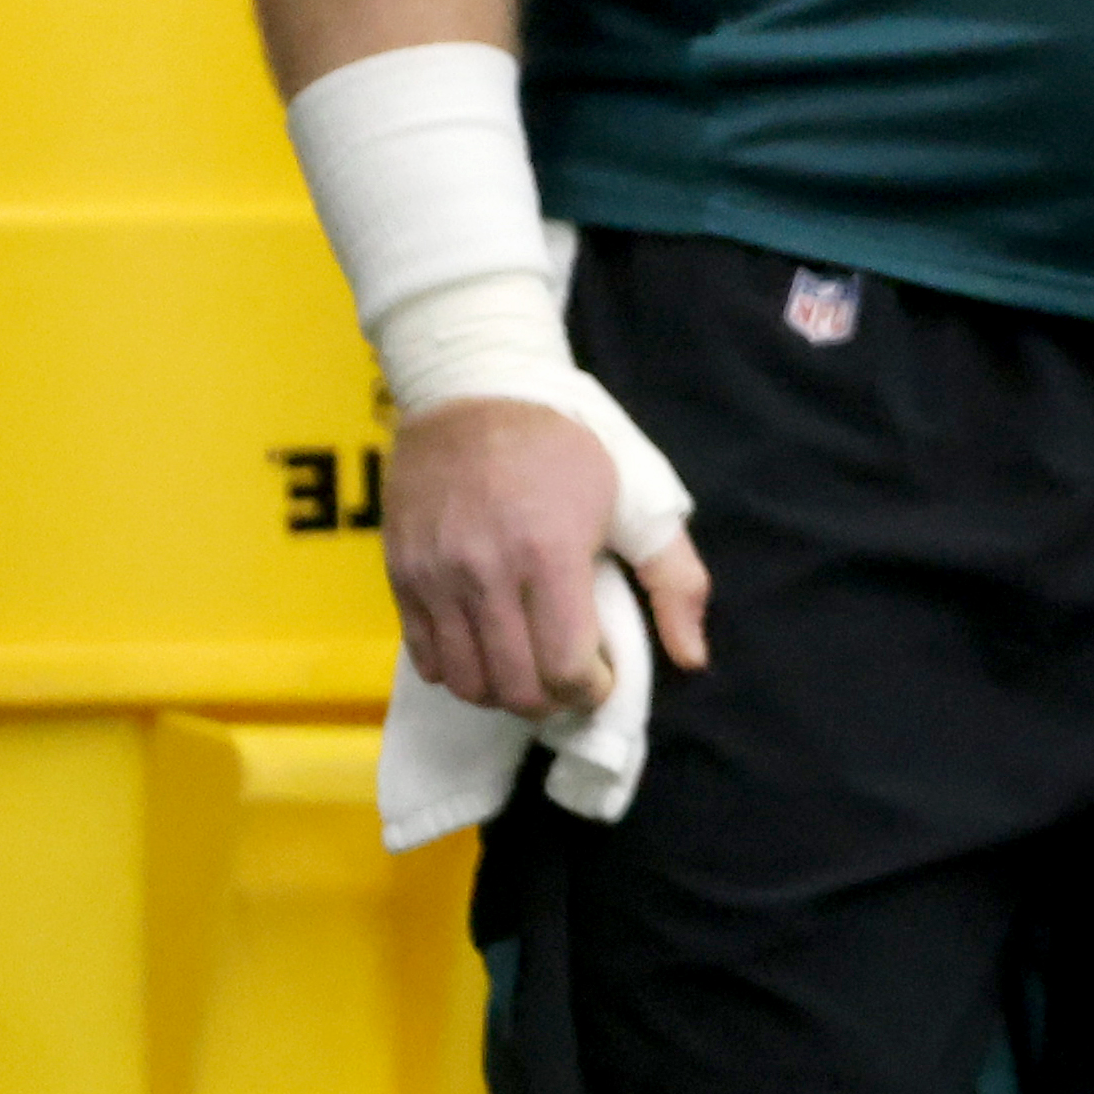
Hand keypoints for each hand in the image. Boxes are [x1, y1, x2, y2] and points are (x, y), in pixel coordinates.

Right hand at [381, 393, 708, 717]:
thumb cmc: (568, 446)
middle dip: (552, 701)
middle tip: (569, 682)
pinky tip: (487, 650)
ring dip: (503, 693)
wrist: (474, 392)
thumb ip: (674, 578)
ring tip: (528, 670)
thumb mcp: (640, 497)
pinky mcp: (400, 574)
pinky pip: (425, 658)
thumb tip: (693, 656)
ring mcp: (435, 576)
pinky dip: (458, 672)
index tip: (602, 675)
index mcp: (551, 553)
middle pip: (515, 688)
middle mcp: (486, 572)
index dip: (591, 690)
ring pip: (466, 683)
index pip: (566, 669)